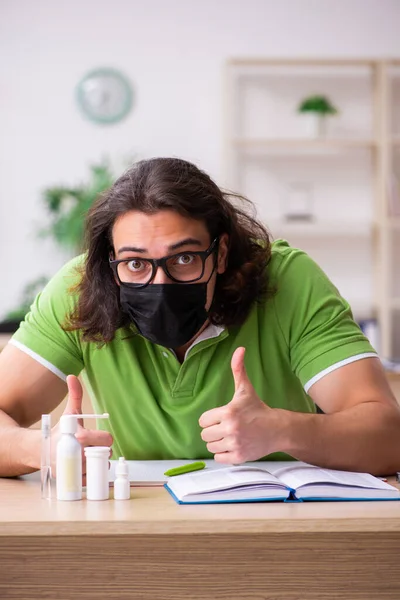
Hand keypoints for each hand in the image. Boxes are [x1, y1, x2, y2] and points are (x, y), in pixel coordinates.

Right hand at [51, 375, 112, 477]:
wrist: (41, 451)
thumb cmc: (59, 432)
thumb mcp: (69, 413)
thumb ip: (75, 394)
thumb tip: (72, 376)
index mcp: (81, 437)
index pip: (106, 439)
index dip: (101, 438)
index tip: (92, 437)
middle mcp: (79, 455)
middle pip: (106, 453)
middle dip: (101, 450)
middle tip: (91, 447)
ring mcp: (77, 469)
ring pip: (101, 467)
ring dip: (98, 463)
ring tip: (87, 457)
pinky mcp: (74, 481)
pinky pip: (93, 479)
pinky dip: (92, 475)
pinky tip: (85, 468)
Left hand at [199, 347, 277, 463]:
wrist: (277, 429)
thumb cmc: (258, 409)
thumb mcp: (245, 389)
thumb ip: (238, 369)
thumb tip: (240, 349)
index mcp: (228, 412)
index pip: (203, 420)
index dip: (210, 419)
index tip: (222, 417)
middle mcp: (230, 429)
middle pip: (205, 435)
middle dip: (214, 431)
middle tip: (227, 427)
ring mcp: (235, 444)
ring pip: (211, 447)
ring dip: (218, 443)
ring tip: (231, 436)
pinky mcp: (239, 456)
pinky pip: (219, 458)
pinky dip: (223, 454)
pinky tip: (234, 445)